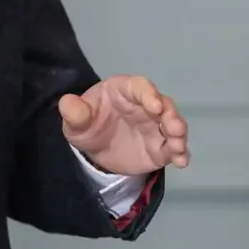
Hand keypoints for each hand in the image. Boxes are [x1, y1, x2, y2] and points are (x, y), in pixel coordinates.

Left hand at [59, 74, 189, 174]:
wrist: (96, 149)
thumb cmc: (88, 124)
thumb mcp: (76, 121)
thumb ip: (75, 112)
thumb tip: (66, 103)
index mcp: (125, 90)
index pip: (140, 86)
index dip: (149, 94)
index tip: (154, 106)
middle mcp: (146, 105)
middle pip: (164, 104)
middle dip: (170, 115)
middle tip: (173, 127)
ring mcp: (155, 126)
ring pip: (173, 125)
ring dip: (178, 133)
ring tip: (178, 145)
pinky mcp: (160, 147)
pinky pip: (173, 148)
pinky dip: (180, 153)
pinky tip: (182, 161)